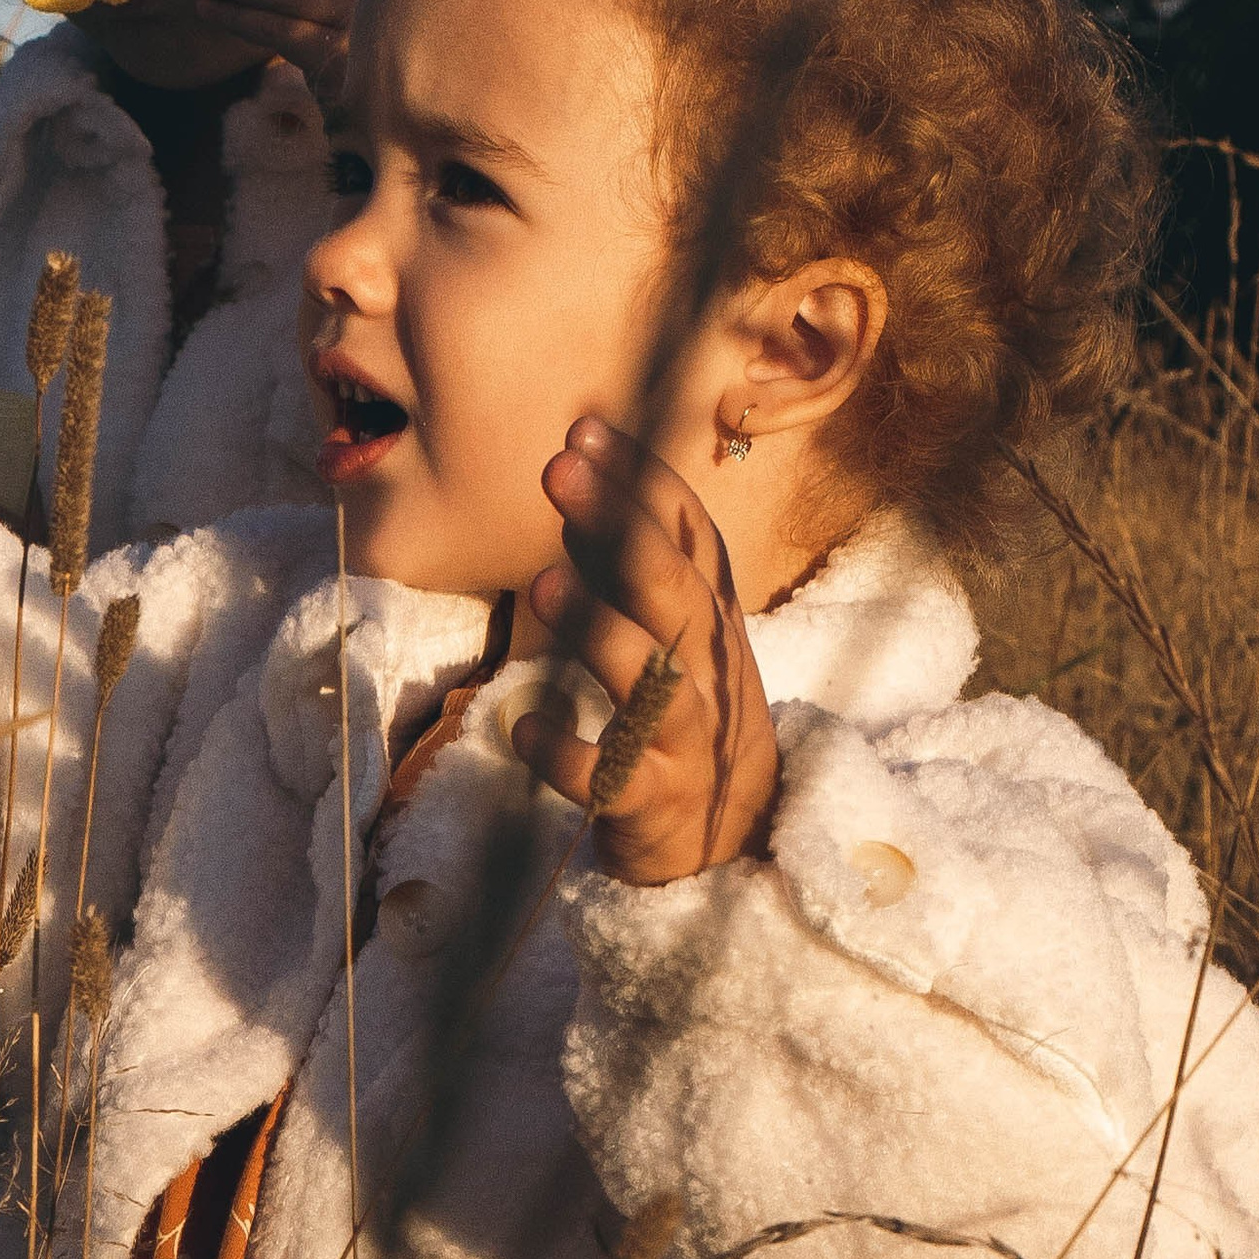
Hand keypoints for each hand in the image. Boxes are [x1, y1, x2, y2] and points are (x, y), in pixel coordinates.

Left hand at [511, 419, 779, 885]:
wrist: (736, 829)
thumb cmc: (686, 705)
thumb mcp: (671, 630)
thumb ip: (623, 566)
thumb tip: (575, 484)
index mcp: (709, 615)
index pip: (687, 533)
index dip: (642, 478)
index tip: (586, 429)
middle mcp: (706, 666)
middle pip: (674, 590)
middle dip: (621, 526)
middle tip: (557, 471)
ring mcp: (686, 734)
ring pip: (652, 679)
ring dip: (599, 629)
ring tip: (541, 585)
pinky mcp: (654, 799)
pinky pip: (609, 777)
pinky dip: (565, 753)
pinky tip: (523, 726)